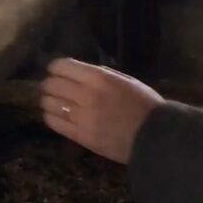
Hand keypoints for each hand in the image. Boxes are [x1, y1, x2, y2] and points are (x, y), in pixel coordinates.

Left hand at [39, 57, 163, 163]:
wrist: (154, 136)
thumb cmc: (144, 105)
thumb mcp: (126, 80)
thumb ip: (103, 74)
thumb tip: (82, 72)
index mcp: (98, 77)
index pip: (62, 66)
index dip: (55, 68)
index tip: (55, 71)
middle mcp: (86, 94)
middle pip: (52, 84)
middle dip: (49, 84)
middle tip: (51, 87)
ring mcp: (81, 116)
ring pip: (50, 103)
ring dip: (48, 100)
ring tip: (51, 101)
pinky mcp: (80, 136)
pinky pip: (55, 123)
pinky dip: (50, 117)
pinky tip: (53, 115)